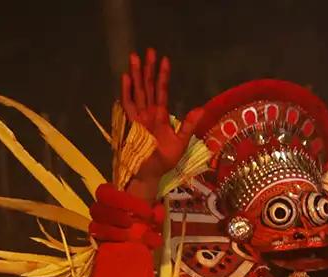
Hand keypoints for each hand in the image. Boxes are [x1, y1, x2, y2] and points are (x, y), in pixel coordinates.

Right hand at [119, 48, 201, 199]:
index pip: (162, 90)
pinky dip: (126, 91)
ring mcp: (139, 116)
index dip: (163, 75)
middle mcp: (149, 112)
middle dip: (148, 68)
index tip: (165, 59)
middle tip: (149, 50)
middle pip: (148, 86)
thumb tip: (200, 108)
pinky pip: (128, 105)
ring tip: (134, 57)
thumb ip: (188, 125)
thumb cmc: (165, 159)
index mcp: (161, 114)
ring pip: (138, 91)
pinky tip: (126, 78)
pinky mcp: (131, 124)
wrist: (151, 174)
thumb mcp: (181, 142)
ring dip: (136, 74)